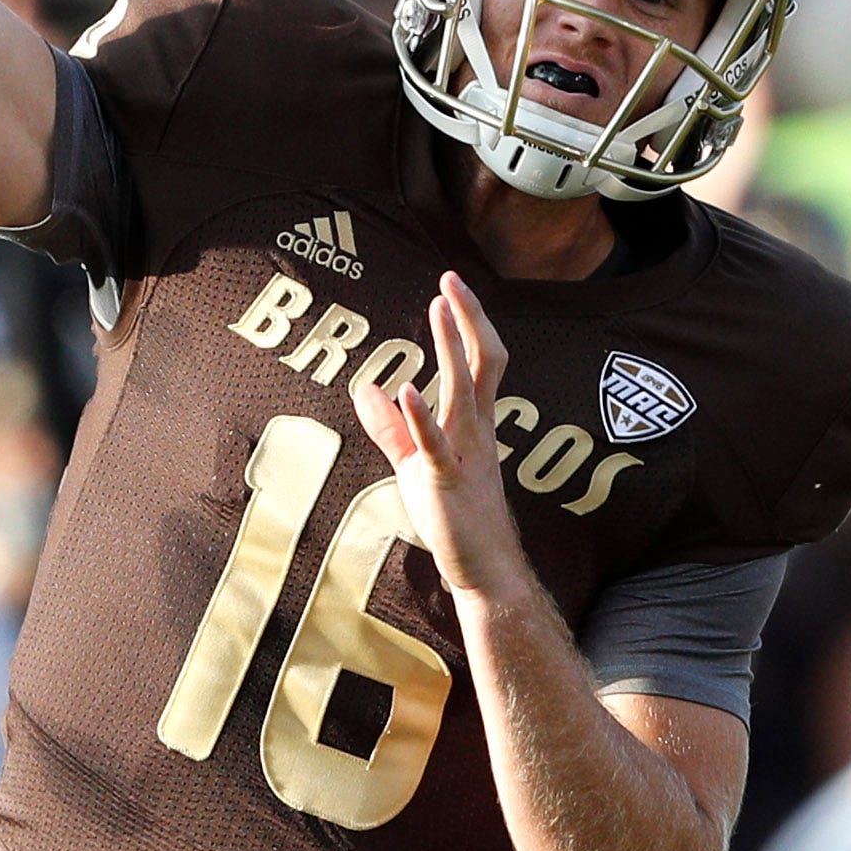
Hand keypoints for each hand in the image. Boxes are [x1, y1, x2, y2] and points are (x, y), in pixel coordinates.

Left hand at [351, 271, 531, 606]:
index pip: (479, 361)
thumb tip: (367, 386)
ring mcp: (465, 455)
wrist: (484, 571)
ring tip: (439, 309)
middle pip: (482, 363)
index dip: (467, 322)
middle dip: (469, 319)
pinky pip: (435, 445)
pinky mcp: (446, 483)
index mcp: (473, 424)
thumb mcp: (416, 464)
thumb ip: (390, 427)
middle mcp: (477, 431)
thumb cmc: (455, 517)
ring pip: (464, 391)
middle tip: (452, 279)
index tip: (450, 285)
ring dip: (450, 348)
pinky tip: (406, 390)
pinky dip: (420, 417)